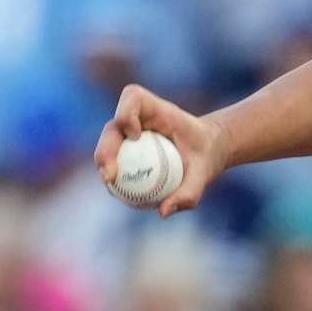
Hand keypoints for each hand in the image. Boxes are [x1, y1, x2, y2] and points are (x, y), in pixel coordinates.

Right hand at [93, 84, 229, 217]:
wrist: (208, 151)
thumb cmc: (207, 155)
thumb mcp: (206, 172)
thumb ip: (189, 192)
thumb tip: (162, 212)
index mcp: (158, 109)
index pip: (134, 98)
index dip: (127, 113)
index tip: (135, 136)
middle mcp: (139, 118)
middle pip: (113, 127)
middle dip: (106, 147)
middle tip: (110, 174)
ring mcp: (128, 133)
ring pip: (107, 144)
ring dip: (103, 162)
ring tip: (109, 183)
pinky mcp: (125, 148)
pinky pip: (115, 161)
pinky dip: (114, 175)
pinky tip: (117, 192)